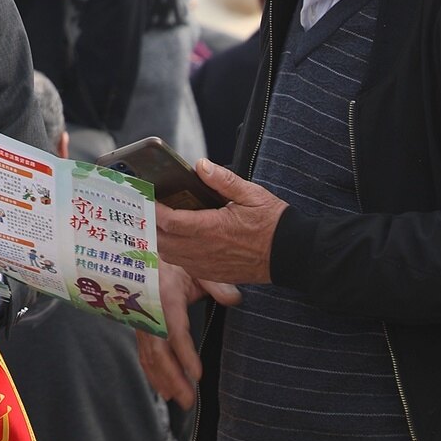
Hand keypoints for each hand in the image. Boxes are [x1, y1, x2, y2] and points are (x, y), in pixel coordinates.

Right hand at [134, 261, 239, 408]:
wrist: (142, 255)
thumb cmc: (172, 261)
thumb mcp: (195, 266)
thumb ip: (215, 283)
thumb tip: (235, 299)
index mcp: (165, 297)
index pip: (175, 331)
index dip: (185, 355)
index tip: (196, 375)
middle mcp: (148, 312)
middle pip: (158, 351)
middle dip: (173, 378)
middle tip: (188, 400)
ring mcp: (141, 321)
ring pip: (149, 356)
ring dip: (163, 380)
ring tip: (180, 400)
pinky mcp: (140, 327)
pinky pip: (144, 354)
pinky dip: (152, 373)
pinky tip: (164, 388)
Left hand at [156, 159, 287, 285]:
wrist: (293, 254)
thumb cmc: (274, 223)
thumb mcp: (252, 194)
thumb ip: (223, 180)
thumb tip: (201, 166)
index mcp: (213, 228)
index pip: (170, 221)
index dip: (154, 209)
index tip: (147, 197)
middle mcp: (206, 250)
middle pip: (164, 240)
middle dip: (152, 224)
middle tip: (151, 209)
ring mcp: (209, 266)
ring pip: (172, 256)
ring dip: (162, 240)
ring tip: (162, 223)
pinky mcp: (215, 274)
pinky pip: (186, 266)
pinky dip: (176, 254)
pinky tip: (180, 241)